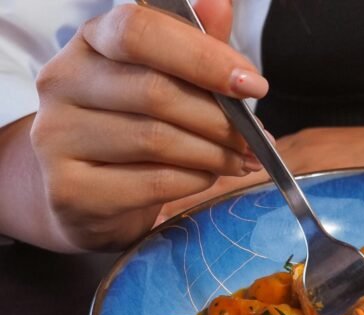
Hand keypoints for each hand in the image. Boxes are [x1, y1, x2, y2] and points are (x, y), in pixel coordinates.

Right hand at [29, 0, 267, 249]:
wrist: (91, 195)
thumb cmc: (136, 128)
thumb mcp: (167, 82)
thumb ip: (194, 47)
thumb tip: (220, 5)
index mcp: (91, 42)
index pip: (139, 31)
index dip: (203, 57)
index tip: (253, 85)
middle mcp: (63, 82)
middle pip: (156, 91)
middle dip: (220, 118)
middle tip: (255, 137)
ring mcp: (58, 137)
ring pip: (157, 139)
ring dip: (215, 153)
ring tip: (241, 159)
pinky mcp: (71, 189)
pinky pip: (153, 181)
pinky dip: (195, 180)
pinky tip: (210, 177)